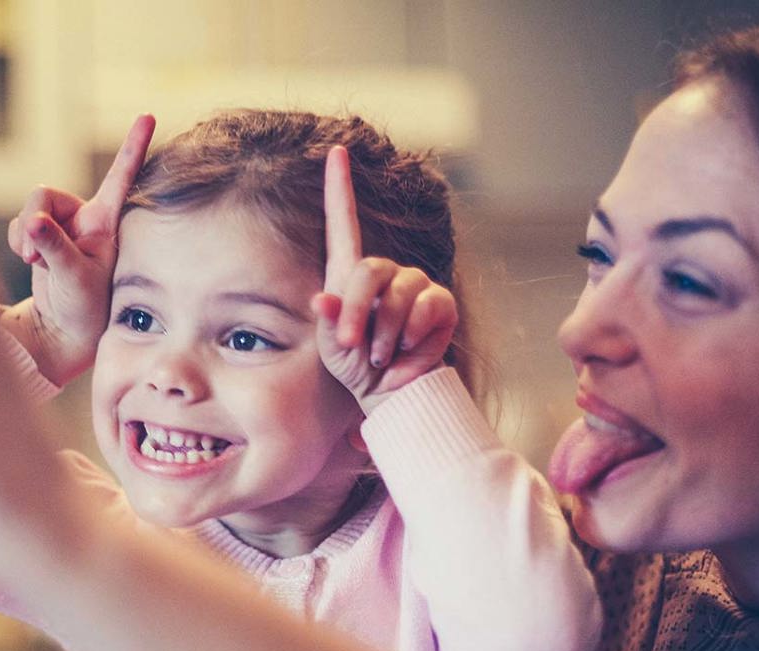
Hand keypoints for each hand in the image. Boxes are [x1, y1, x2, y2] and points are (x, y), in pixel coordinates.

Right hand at [5, 115, 156, 384]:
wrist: (62, 332)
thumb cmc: (83, 310)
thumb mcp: (73, 278)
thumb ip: (53, 247)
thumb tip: (33, 223)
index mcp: (105, 223)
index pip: (121, 178)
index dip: (133, 146)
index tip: (149, 115)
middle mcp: (84, 219)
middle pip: (45, 192)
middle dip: (32, 216)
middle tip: (34, 253)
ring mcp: (61, 227)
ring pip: (29, 209)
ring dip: (24, 234)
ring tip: (37, 264)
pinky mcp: (41, 238)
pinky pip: (20, 226)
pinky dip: (19, 241)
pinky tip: (31, 262)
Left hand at [313, 146, 457, 414]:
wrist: (393, 391)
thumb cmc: (357, 366)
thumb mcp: (333, 348)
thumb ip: (328, 321)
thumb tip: (318, 300)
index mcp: (349, 275)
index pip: (343, 223)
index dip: (339, 186)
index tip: (337, 150)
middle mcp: (384, 273)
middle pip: (368, 269)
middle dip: (356, 312)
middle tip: (351, 346)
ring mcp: (415, 284)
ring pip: (399, 293)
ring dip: (386, 332)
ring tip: (381, 356)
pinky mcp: (440, 303)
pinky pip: (429, 306)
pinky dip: (415, 335)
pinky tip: (410, 350)